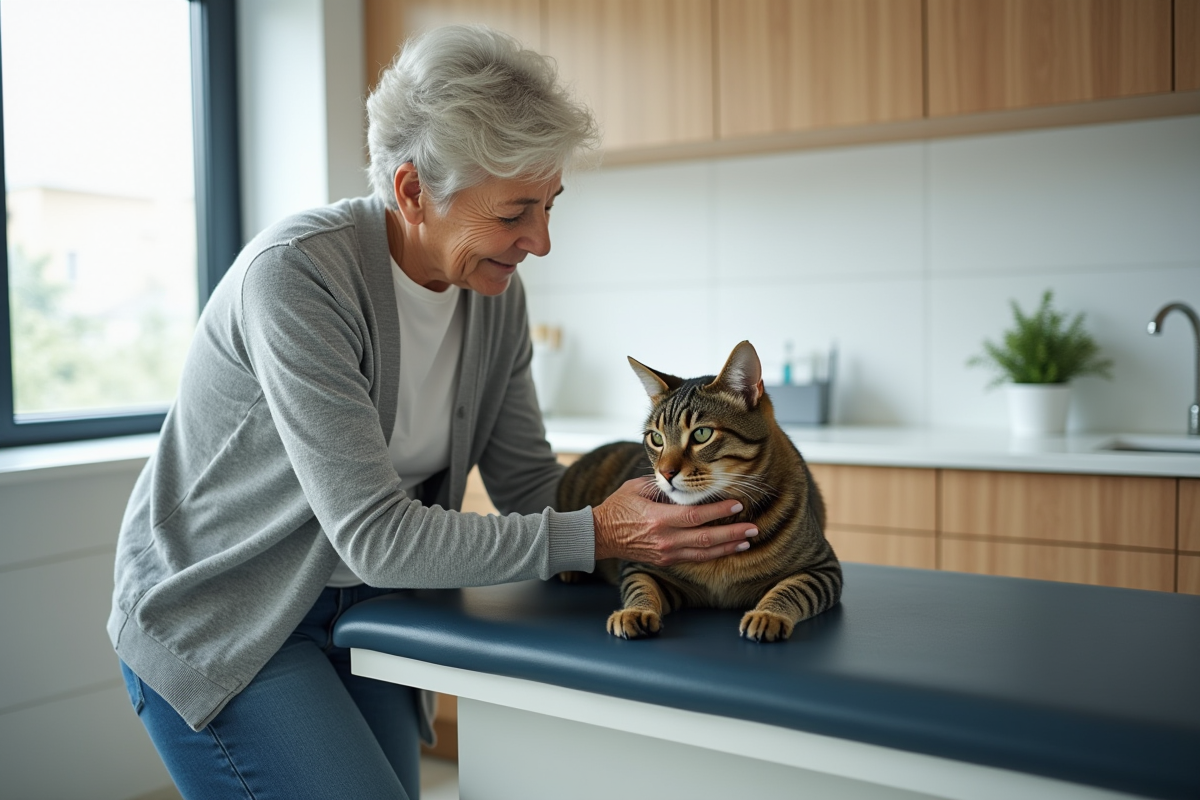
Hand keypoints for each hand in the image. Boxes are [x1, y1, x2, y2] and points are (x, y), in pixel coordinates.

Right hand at [591, 478, 757, 564]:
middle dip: (732, 533)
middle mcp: (665, 540)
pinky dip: (714, 553)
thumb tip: (685, 478)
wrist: (601, 536)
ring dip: (728, 547)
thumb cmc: (618, 507)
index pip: (695, 516)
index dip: (718, 511)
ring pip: (704, 553)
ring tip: (747, 540)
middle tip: (753, 528)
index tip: (737, 505)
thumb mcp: (638, 488)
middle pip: (706, 539)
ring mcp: (666, 553)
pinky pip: (695, 558)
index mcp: (658, 519)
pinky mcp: (666, 560)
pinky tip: (728, 548)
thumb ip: (663, 485)